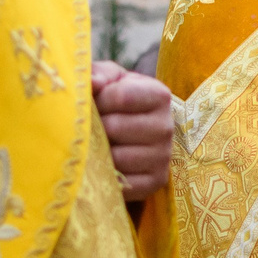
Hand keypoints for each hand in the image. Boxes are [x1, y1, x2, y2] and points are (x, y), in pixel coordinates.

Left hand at [92, 61, 174, 200]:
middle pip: (115, 128)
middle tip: (91, 128)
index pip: (121, 96)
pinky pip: (122, 183)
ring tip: (97, 146)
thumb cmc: (116, 101)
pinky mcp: (156, 182)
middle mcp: (167, 126)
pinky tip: (105, 166)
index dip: (98, 100)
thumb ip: (100, 74)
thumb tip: (93, 83)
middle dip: (95, 128)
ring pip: (116, 158)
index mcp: (159, 95)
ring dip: (98, 153)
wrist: (130, 135)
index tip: (93, 103)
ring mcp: (163, 157)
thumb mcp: (110, 80)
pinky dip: (107, 176)